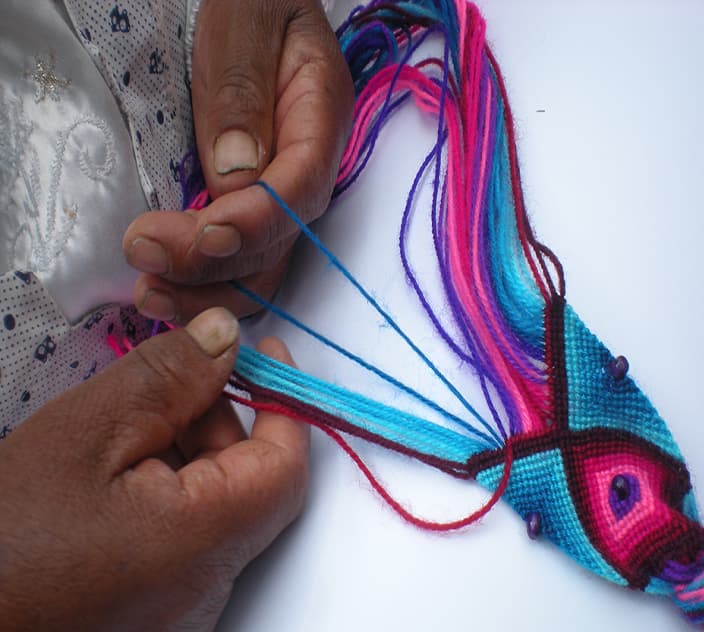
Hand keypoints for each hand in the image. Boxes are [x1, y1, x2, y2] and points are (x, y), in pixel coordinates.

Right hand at [0, 309, 307, 631]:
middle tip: (168, 391)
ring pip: (210, 534)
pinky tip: (103, 505)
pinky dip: (160, 525)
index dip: (284, 404)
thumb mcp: (80, 438)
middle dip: (219, 432)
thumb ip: (165, 380)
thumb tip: (227, 334)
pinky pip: (178, 574)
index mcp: (204, 547)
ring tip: (119, 446)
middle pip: (246, 498)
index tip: (264, 357)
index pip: (288, 467)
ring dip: (183, 477)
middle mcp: (207, 604)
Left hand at [123, 0, 353, 322]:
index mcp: (320, 120)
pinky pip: (237, 260)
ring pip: (259, 267)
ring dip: (206, 291)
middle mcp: (307, 171)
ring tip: (149, 293)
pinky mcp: (249, 208)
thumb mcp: (247, 19)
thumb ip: (243, 91)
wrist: (255, 4)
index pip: (299, 188)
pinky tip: (164, 288)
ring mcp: (280, 196)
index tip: (203, 234)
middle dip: (214, 264)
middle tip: (146, 258)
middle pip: (277, 243)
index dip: (255, 220)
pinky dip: (203, 283)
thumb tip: (234, 173)